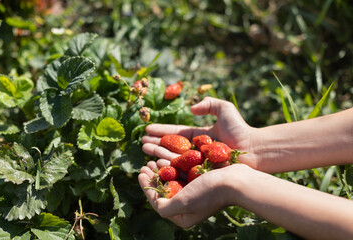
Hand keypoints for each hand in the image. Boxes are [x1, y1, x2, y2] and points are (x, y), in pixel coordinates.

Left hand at [138, 161, 243, 227]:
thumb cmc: (209, 191)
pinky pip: (181, 175)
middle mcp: (188, 207)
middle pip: (164, 191)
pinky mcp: (200, 184)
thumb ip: (164, 207)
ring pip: (172, 181)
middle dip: (153, 178)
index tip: (140, 172)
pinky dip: (173, 167)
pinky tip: (167, 158)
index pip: (157, 202)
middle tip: (145, 164)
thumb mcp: (183, 202)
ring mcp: (195, 195)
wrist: (236, 181)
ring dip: (161, 170)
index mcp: (183, 217)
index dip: (146, 187)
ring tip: (153, 160)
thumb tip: (155, 202)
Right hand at [141, 97, 256, 167]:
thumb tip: (190, 110)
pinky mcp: (200, 171)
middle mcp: (196, 148)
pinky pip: (182, 168)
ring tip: (145, 150)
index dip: (162, 131)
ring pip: (174, 156)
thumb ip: (209, 104)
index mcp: (199, 135)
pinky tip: (157, 163)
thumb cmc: (240, 129)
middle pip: (172, 146)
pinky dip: (169, 165)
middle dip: (156, 143)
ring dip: (158, 153)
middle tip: (142, 142)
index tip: (148, 129)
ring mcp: (198, 161)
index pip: (177, 133)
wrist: (254, 149)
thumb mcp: (224, 109)